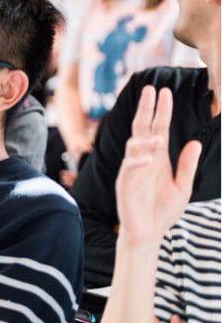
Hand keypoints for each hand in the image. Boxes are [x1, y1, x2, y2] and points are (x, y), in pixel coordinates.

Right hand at [115, 87, 201, 246]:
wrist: (149, 233)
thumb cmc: (163, 211)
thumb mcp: (183, 187)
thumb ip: (187, 165)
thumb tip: (196, 142)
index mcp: (158, 157)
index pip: (158, 128)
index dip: (161, 110)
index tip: (164, 91)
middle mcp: (144, 159)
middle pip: (142, 128)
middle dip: (146, 109)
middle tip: (150, 89)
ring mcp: (133, 170)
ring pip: (135, 146)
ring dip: (145, 139)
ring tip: (158, 136)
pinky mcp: (125, 183)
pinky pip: (130, 167)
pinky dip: (138, 161)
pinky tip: (148, 158)